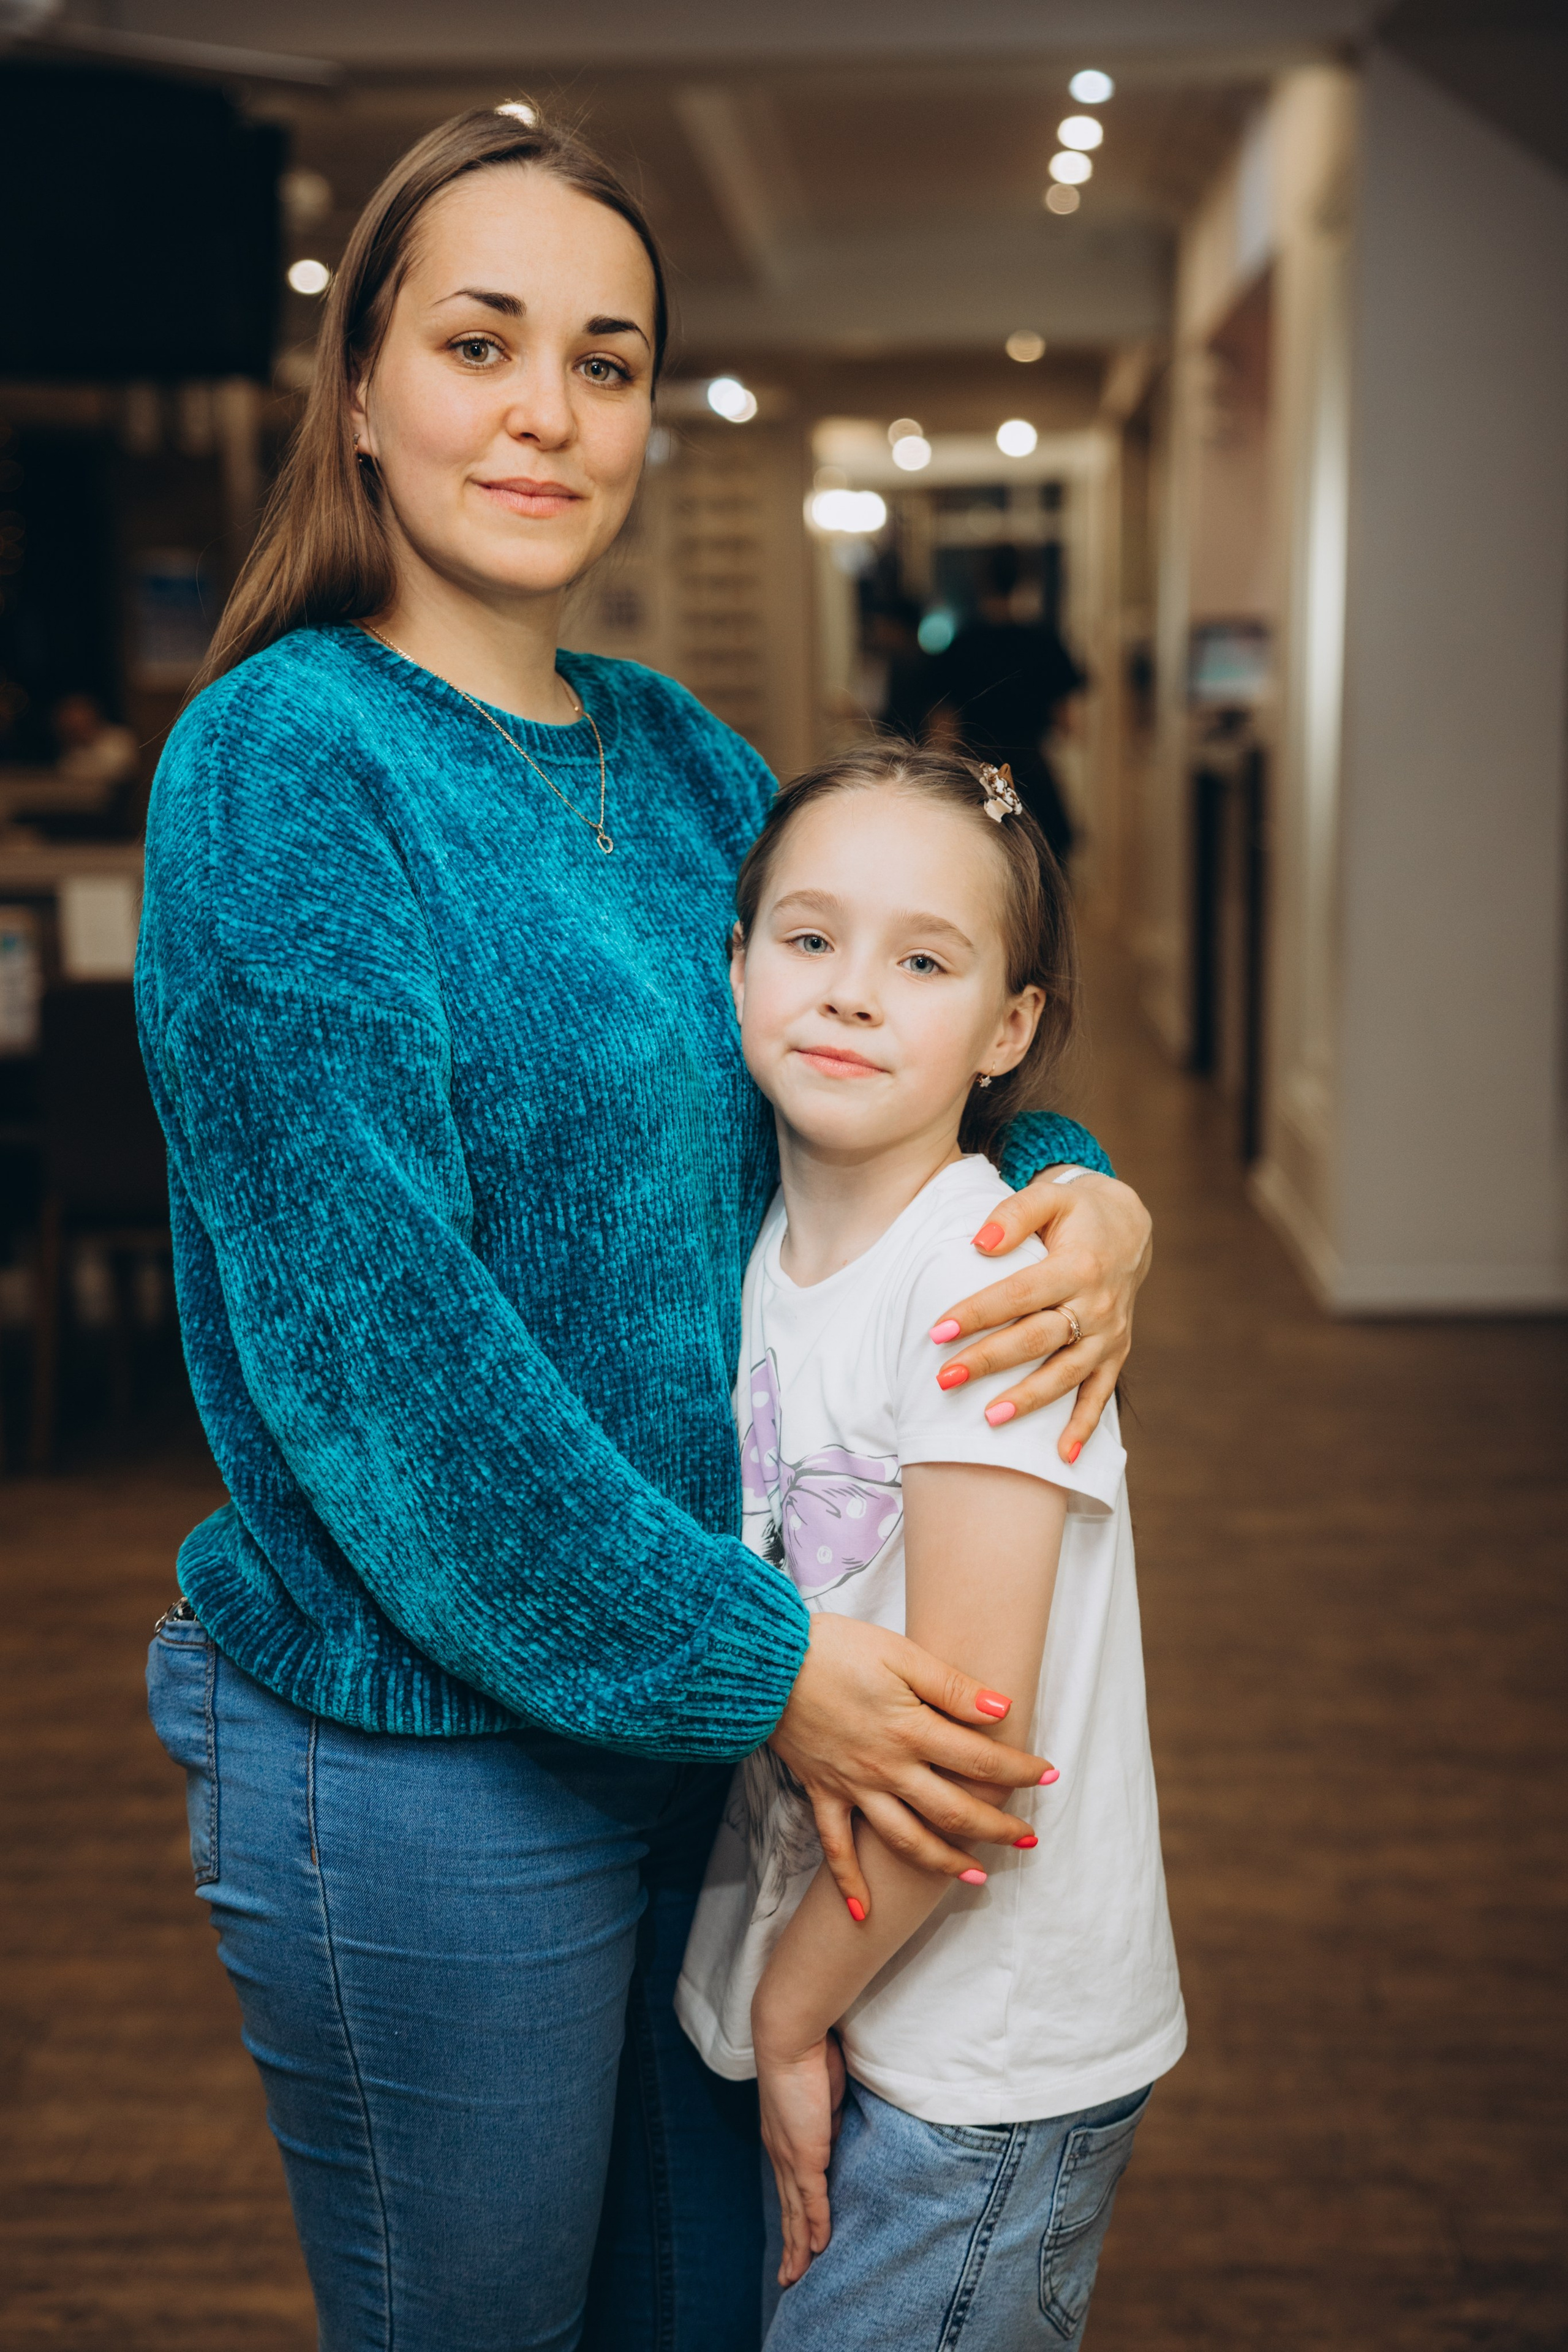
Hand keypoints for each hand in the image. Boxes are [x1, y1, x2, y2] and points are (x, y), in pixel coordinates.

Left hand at [755, 2019, 845, 2287]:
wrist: (789, 2038)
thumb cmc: (809, 2055)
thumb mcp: (825, 2097)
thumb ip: (829, 2123)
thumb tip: (837, 2139)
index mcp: (784, 2139)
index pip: (789, 2189)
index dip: (793, 2218)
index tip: (794, 2242)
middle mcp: (782, 2154)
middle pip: (788, 2211)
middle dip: (790, 2246)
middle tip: (790, 2278)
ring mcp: (791, 2157)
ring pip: (796, 2214)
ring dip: (798, 2248)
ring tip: (797, 2278)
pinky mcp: (804, 2155)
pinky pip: (812, 2200)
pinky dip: (816, 2226)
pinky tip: (818, 2249)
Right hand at [769, 1613, 1049, 1915]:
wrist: (766, 1662)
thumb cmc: (835, 1649)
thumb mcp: (901, 1654)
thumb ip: (952, 1686)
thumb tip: (1002, 1711)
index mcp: (911, 1731)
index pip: (980, 1760)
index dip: (1019, 1770)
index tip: (1049, 1776)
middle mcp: (887, 1769)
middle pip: (953, 1811)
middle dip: (996, 1829)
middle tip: (1028, 1840)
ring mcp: (853, 1786)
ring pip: (907, 1839)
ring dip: (944, 1863)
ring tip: (978, 1876)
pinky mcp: (821, 1792)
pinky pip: (836, 1847)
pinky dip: (849, 1883)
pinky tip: (866, 1912)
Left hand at [933, 1169, 1150, 1459]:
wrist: (1128, 1226)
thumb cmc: (1076, 1211)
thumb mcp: (1050, 1196)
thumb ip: (1013, 1214)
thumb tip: (979, 1243)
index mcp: (1078, 1266)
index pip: (1019, 1294)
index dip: (978, 1312)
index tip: (938, 1330)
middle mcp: (1097, 1305)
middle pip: (1038, 1339)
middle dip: (990, 1361)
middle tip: (945, 1379)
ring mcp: (1109, 1334)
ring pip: (1067, 1374)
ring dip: (1030, 1399)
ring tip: (990, 1418)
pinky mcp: (1116, 1352)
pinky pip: (1101, 1394)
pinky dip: (1084, 1427)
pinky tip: (1061, 1457)